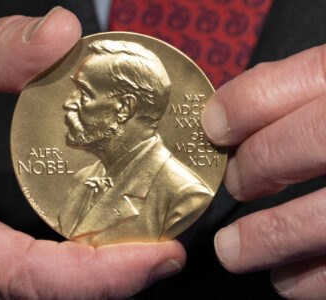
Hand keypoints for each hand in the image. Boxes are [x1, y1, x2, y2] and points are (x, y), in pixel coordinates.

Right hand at [0, 8, 184, 298]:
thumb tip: (62, 34)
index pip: (27, 277)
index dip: (102, 276)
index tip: (164, 256)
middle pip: (46, 297)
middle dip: (113, 281)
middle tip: (166, 246)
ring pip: (40, 297)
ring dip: (98, 277)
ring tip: (145, 242)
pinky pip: (30, 283)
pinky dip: (72, 270)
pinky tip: (100, 241)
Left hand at [202, 45, 325, 298]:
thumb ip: (306, 93)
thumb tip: (231, 112)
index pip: (306, 76)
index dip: (246, 102)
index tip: (214, 126)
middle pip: (312, 140)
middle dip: (257, 164)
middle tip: (235, 183)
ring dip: (268, 238)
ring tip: (232, 251)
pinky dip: (314, 277)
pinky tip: (287, 278)